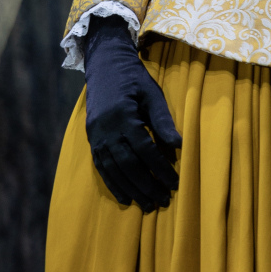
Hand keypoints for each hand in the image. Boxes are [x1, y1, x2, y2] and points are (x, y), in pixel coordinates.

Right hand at [84, 15, 180, 209]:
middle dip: (147, 185)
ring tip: (147, 205)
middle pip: (129, 166)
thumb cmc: (134, 79)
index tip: (175, 183)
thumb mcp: (152, 94)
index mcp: (124, 117)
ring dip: (131, 190)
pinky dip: (113, 184)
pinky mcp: (92, 140)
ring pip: (114, 171)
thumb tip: (178, 145)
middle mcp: (107, 131)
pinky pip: (101, 167)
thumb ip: (163, 120)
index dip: (160, 169)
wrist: (105, 67)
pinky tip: (125, 196)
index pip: (145, 150)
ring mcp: (97, 137)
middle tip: (163, 201)